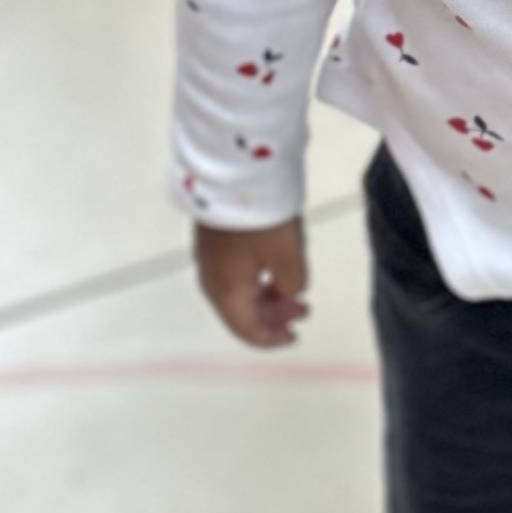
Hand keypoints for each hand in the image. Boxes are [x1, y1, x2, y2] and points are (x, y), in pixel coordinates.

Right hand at [195, 217, 309, 346]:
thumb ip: (292, 286)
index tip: (294, 336)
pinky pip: (234, 274)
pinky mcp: (212, 241)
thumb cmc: (262, 219)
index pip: (247, 330)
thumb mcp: (289, 258)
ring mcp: (209, 260)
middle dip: (272, 317)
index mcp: (228, 292)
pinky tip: (274, 269)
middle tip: (302, 310)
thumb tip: (289, 292)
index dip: (272, 339)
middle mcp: (213, 281)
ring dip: (266, 298)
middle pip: (240, 313)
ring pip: (238, 293)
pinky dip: (256, 281)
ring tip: (293, 291)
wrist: (234, 173)